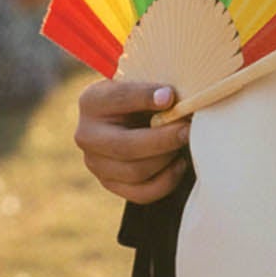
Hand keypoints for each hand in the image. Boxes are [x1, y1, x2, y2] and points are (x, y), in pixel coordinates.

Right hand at [74, 79, 191, 204]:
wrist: (131, 117)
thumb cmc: (143, 96)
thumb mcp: (145, 83)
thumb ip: (155, 91)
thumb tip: (170, 100)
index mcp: (92, 101)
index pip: (119, 99)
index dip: (145, 97)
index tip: (170, 96)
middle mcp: (87, 135)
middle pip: (126, 147)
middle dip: (163, 140)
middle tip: (187, 130)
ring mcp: (96, 164)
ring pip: (136, 172)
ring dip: (166, 159)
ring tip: (183, 143)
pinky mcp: (110, 184)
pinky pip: (142, 193)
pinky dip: (167, 180)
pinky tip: (178, 163)